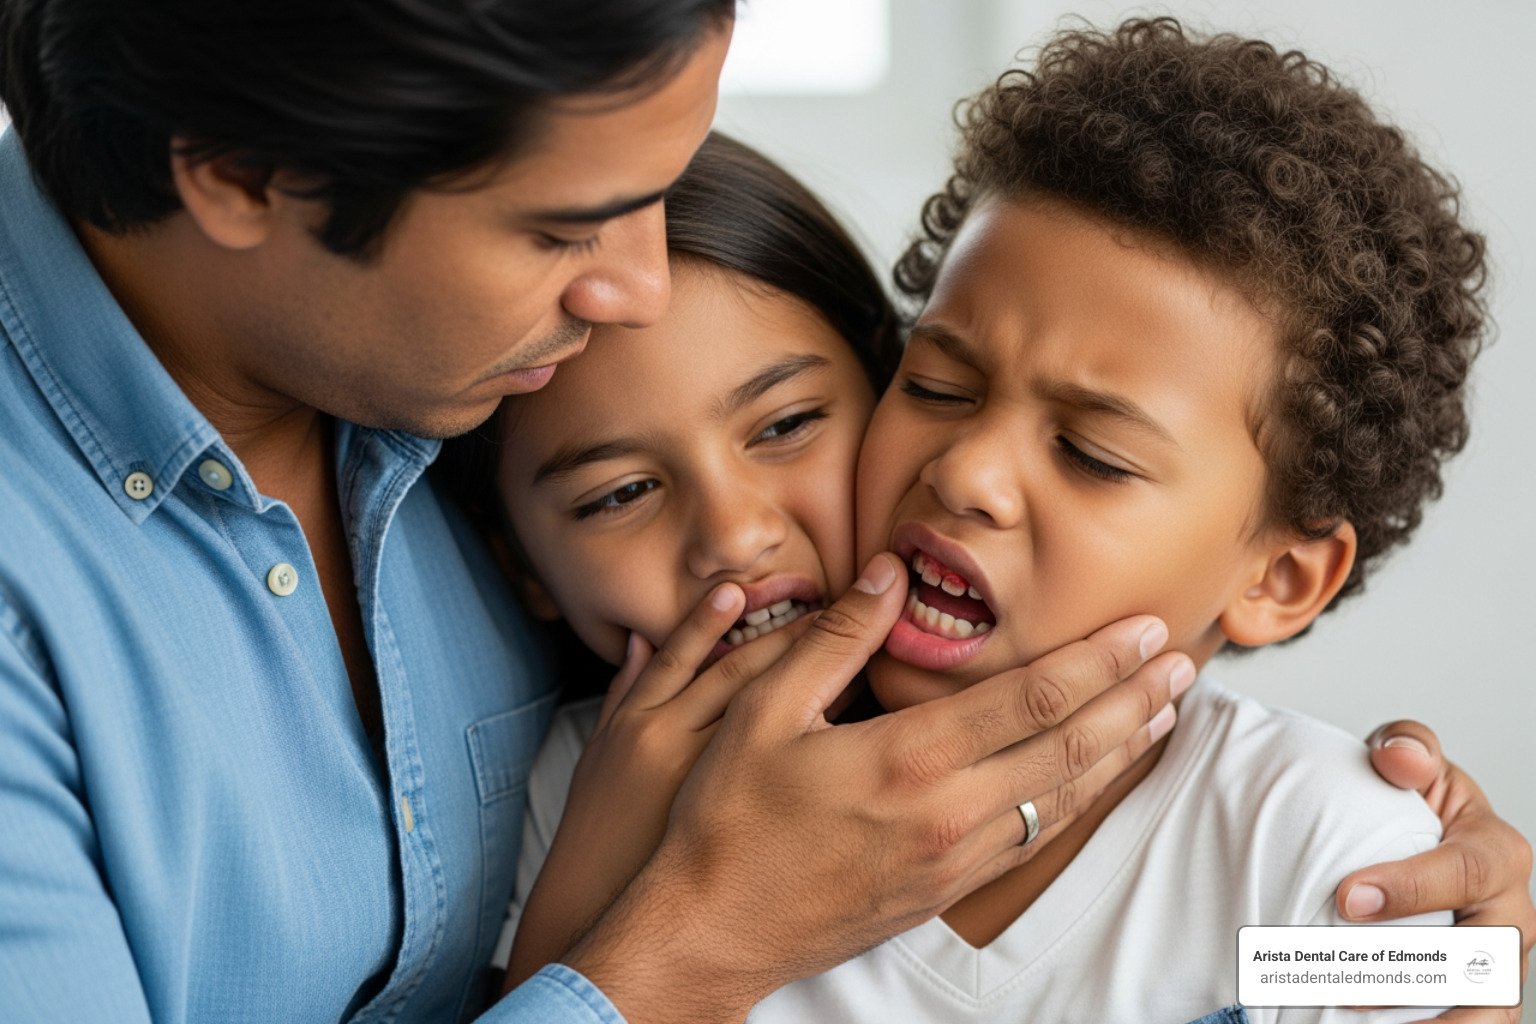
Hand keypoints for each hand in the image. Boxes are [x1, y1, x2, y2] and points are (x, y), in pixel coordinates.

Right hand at [564, 553, 1192, 1023]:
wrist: (712, 928)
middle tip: (1181, 661)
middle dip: (1132, 699)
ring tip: (1162, 713)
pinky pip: (1032, 840)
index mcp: (908, 757)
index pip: (1032, 698)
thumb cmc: (729, 818)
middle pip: (1068, 747)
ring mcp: (952, 857)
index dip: (1098, 660)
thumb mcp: (763, 712)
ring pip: (1063, 799)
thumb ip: (835, 638)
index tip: (1142, 627)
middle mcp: (947, 811)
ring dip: (1120, 752)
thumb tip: (887, 573)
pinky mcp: (944, 888)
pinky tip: (1095, 781)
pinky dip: (1078, 802)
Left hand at [1347, 721, 1534, 1023]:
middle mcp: (1509, 915)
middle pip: (1481, 957)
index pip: (1467, 872)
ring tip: (1359, 1015)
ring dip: (1424, 1020)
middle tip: (1343, 978)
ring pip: (1484, 1010)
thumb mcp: (1407, 761)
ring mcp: (1496, 966)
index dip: (1411, 888)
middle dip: (1413, 972)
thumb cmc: (1408, 802)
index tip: (1347, 898)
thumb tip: (1400, 757)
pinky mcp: (1476, 1001)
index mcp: (1497, 851)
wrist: (1403, 837)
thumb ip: (1407, 748)